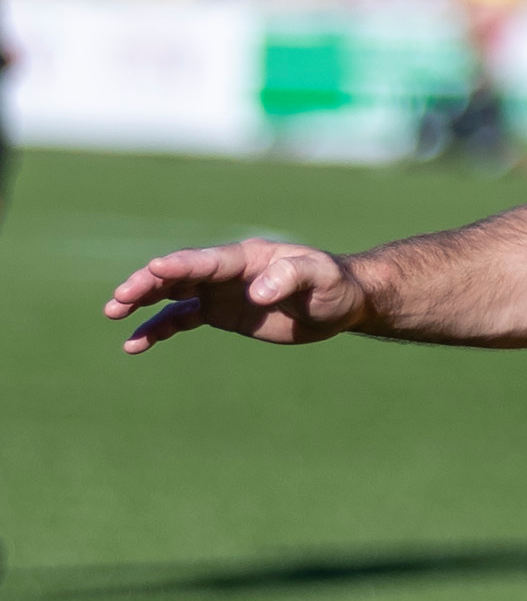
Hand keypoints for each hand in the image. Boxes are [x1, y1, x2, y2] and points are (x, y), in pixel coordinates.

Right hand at [105, 241, 371, 352]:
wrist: (340, 302)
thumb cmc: (333, 285)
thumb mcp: (321, 278)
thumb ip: (291, 278)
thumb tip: (256, 293)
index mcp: (247, 258)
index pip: (207, 261)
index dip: (181, 266)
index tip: (154, 269)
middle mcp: (226, 272)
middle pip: (179, 274)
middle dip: (148, 284)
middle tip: (120, 298)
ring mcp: (219, 291)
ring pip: (171, 294)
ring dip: (142, 302)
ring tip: (113, 313)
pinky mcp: (219, 312)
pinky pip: (180, 319)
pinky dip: (157, 328)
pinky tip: (135, 343)